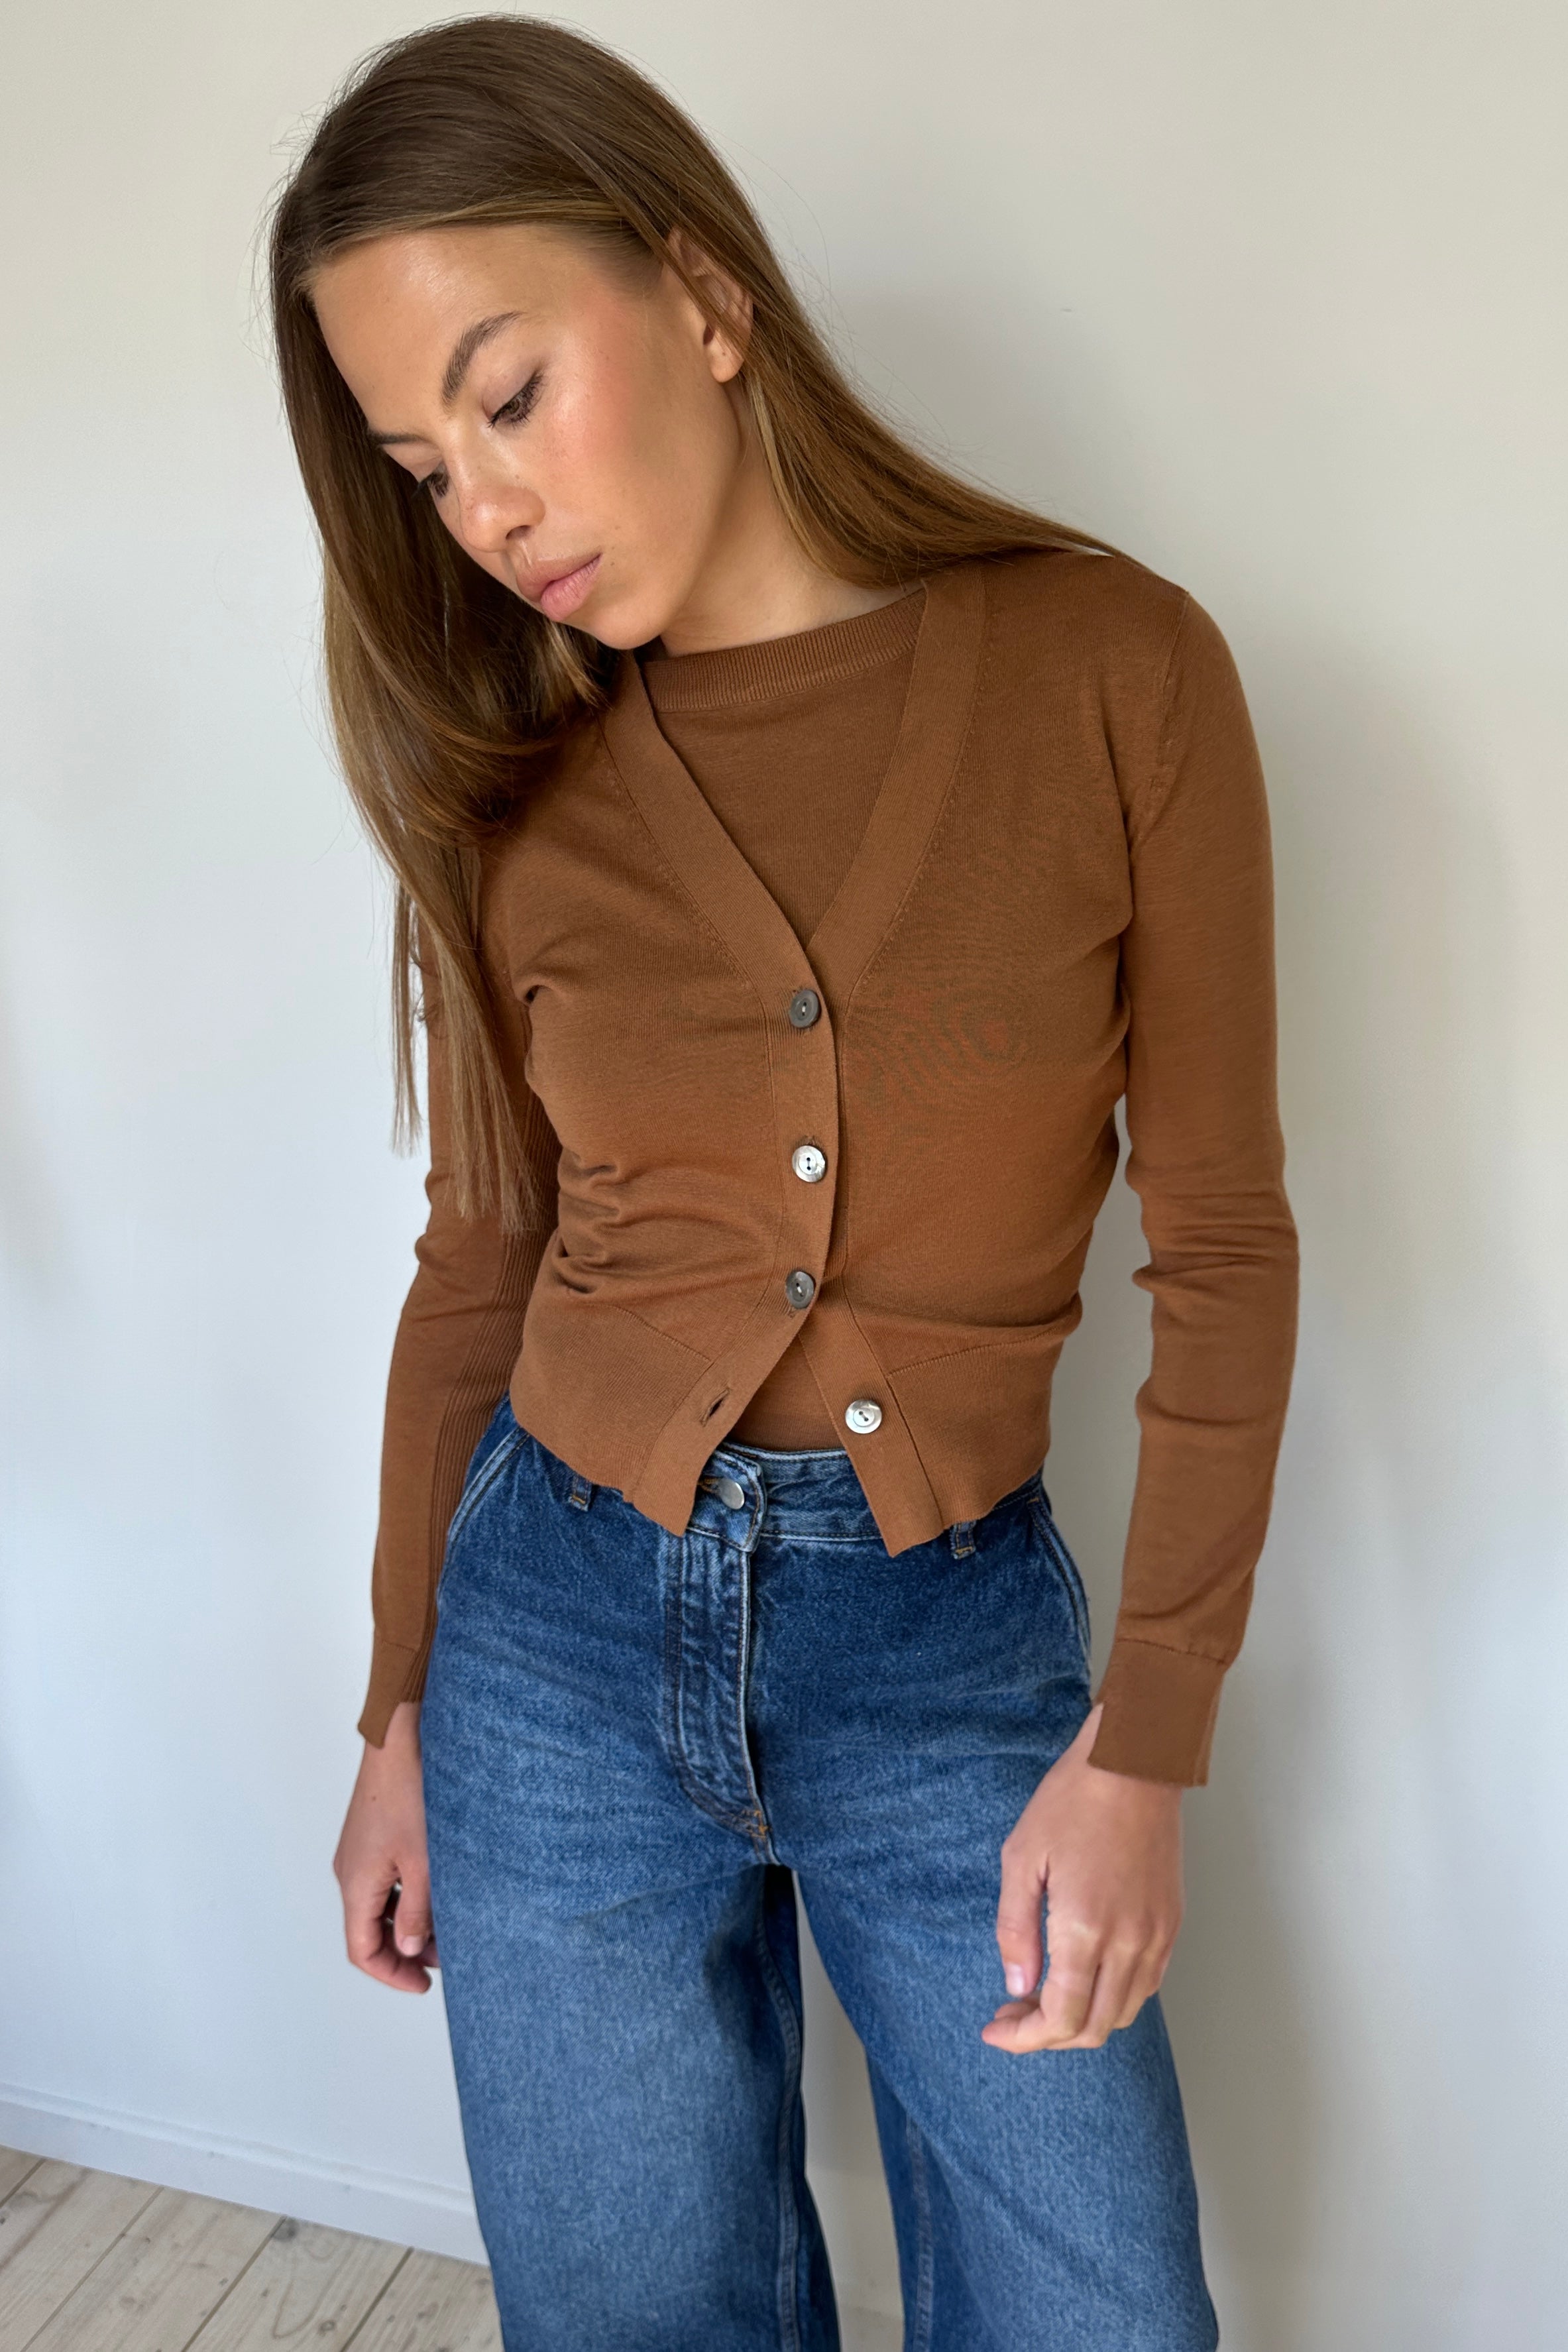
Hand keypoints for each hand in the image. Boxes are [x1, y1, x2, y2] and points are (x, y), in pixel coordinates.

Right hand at [332, 1699, 440, 1992]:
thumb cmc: (412, 1794)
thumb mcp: (424, 1862)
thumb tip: (410, 1951)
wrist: (398, 1737)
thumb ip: (417, 1912)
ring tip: (448, 1926)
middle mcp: (349, 1872)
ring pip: (379, 1905)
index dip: (392, 1975)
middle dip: (404, 1952)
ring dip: (408, 1923)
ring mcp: (359, 1852)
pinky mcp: (371, 1835)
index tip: (425, 1985)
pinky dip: (406, 1896)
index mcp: (356, 1885)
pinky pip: (383, 1880)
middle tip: (445, 1958)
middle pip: (369, 1931)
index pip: (362, 1950)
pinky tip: (437, 1891)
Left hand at [981, 1702, 1183, 2052]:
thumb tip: (1018, 1987)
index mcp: (1085, 1929)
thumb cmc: (1072, 1801)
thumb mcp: (1021, 1858)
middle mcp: (1128, 1943)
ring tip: (1044, 1997)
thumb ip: (1016, 1930)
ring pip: (1122, 2013)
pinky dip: (1113, 1998)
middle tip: (1013, 2015)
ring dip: (1081, 2021)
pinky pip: (1146, 1985)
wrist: (1133, 1764)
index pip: (1060, 2019)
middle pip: (1092, 2029)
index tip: (995, 2030)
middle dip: (1047, 2037)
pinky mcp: (1171, 1924)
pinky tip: (1084, 1976)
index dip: (1024, 2038)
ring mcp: (1156, 1936)